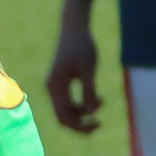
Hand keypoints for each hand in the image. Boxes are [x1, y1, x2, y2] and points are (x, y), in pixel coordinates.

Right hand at [44, 18, 105, 136]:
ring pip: (67, 110)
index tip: (98, 123)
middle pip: (63, 117)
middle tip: (99, 124)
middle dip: (80, 123)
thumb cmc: (82, 46)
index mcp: (56, 87)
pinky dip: (82, 104)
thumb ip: (88, 91)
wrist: (74, 29)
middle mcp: (52, 90)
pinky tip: (98, 98)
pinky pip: (69, 102)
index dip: (80, 125)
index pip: (64, 116)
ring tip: (103, 101)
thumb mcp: (88, 69)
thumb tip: (90, 112)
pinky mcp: (61, 83)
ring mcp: (55, 87)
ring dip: (83, 112)